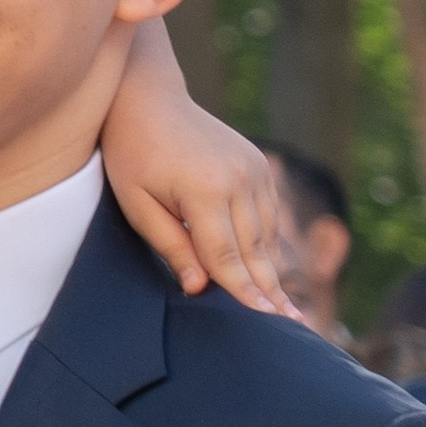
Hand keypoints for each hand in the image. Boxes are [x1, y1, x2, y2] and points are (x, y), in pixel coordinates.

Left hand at [99, 47, 299, 318]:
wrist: (150, 98)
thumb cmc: (133, 155)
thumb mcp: (137, 204)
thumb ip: (170, 245)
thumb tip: (200, 288)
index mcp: (205, 190)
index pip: (228, 256)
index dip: (246, 293)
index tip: (267, 323)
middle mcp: (239, 179)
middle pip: (255, 250)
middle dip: (271, 291)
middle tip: (293, 327)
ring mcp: (254, 169)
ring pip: (266, 234)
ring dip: (274, 271)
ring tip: (287, 309)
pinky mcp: (258, 164)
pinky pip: (267, 214)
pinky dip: (268, 243)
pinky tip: (272, 271)